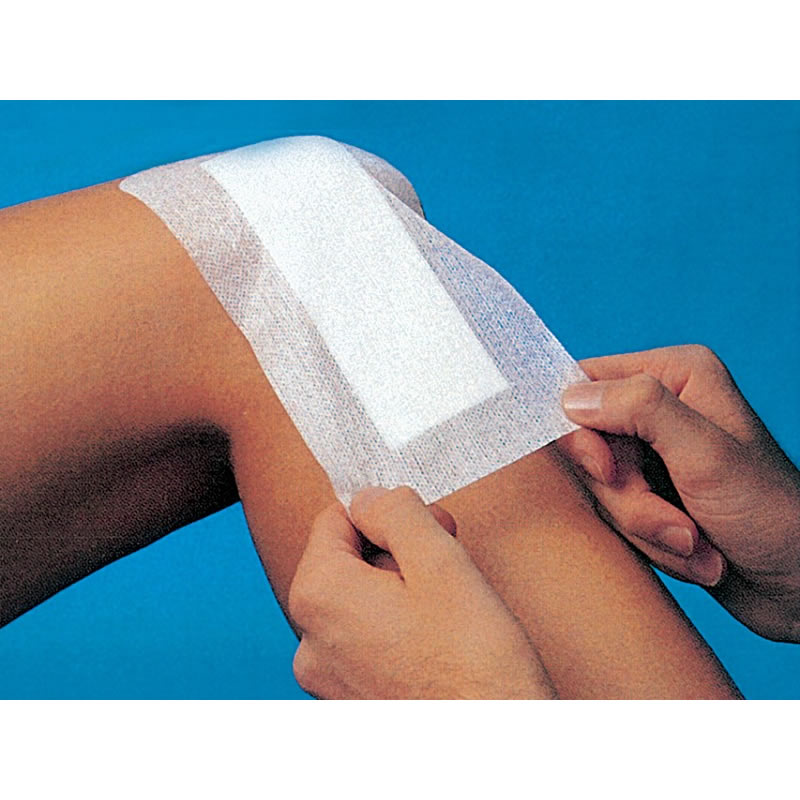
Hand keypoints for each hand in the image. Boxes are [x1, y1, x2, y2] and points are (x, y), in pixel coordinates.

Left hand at [288, 486, 554, 698]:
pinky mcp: (349, 700)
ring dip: (400, 591)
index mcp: (320, 595)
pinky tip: (435, 645)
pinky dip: (396, 630)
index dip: (388, 514)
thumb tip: (368, 497)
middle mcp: (310, 638)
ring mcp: (327, 676)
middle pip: (348, 559)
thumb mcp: (441, 561)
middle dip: (396, 553)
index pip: (337, 518)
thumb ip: (396, 512)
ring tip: (446, 612)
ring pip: (359, 600)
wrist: (496, 750)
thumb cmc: (474, 664)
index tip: (430, 529)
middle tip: (447, 568)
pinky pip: (365, 640)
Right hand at [557, 345, 799, 640]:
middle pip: (589, 446)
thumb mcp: (705, 455)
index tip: (609, 473)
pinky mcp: (651, 493)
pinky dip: (650, 542)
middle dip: (628, 497)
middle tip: (676, 523)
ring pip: (602, 488)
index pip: (585, 385)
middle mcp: (660, 408)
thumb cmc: (770, 514)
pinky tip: (695, 550)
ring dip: (646, 527)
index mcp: (675, 375)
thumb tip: (572, 398)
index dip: (582, 433)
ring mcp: (654, 453)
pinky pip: (615, 515)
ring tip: (696, 541)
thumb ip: (641, 410)